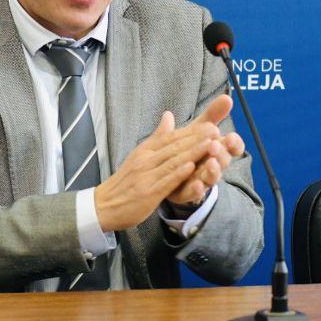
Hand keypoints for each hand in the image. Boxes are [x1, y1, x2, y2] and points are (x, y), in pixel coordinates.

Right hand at [92, 110, 217, 231]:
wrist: (104, 205)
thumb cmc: (126, 181)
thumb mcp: (140, 155)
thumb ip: (157, 137)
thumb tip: (169, 115)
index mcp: (145, 150)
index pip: (170, 137)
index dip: (191, 131)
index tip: (211, 124)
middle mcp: (146, 160)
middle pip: (174, 146)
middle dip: (197, 138)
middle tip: (215, 130)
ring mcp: (146, 175)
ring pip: (173, 161)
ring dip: (192, 152)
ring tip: (210, 145)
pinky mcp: (148, 192)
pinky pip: (165, 180)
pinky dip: (178, 173)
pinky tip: (191, 167)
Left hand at [165, 93, 246, 207]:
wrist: (173, 175)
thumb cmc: (191, 149)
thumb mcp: (199, 129)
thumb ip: (213, 115)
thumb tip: (227, 97)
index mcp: (217, 149)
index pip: (233, 146)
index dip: (234, 143)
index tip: (230, 136)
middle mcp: (213, 165)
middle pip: (223, 160)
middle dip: (221, 153)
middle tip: (215, 145)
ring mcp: (202, 180)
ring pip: (213, 177)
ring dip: (214, 171)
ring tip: (211, 164)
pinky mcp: (189, 193)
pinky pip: (195, 194)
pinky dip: (197, 190)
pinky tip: (196, 185)